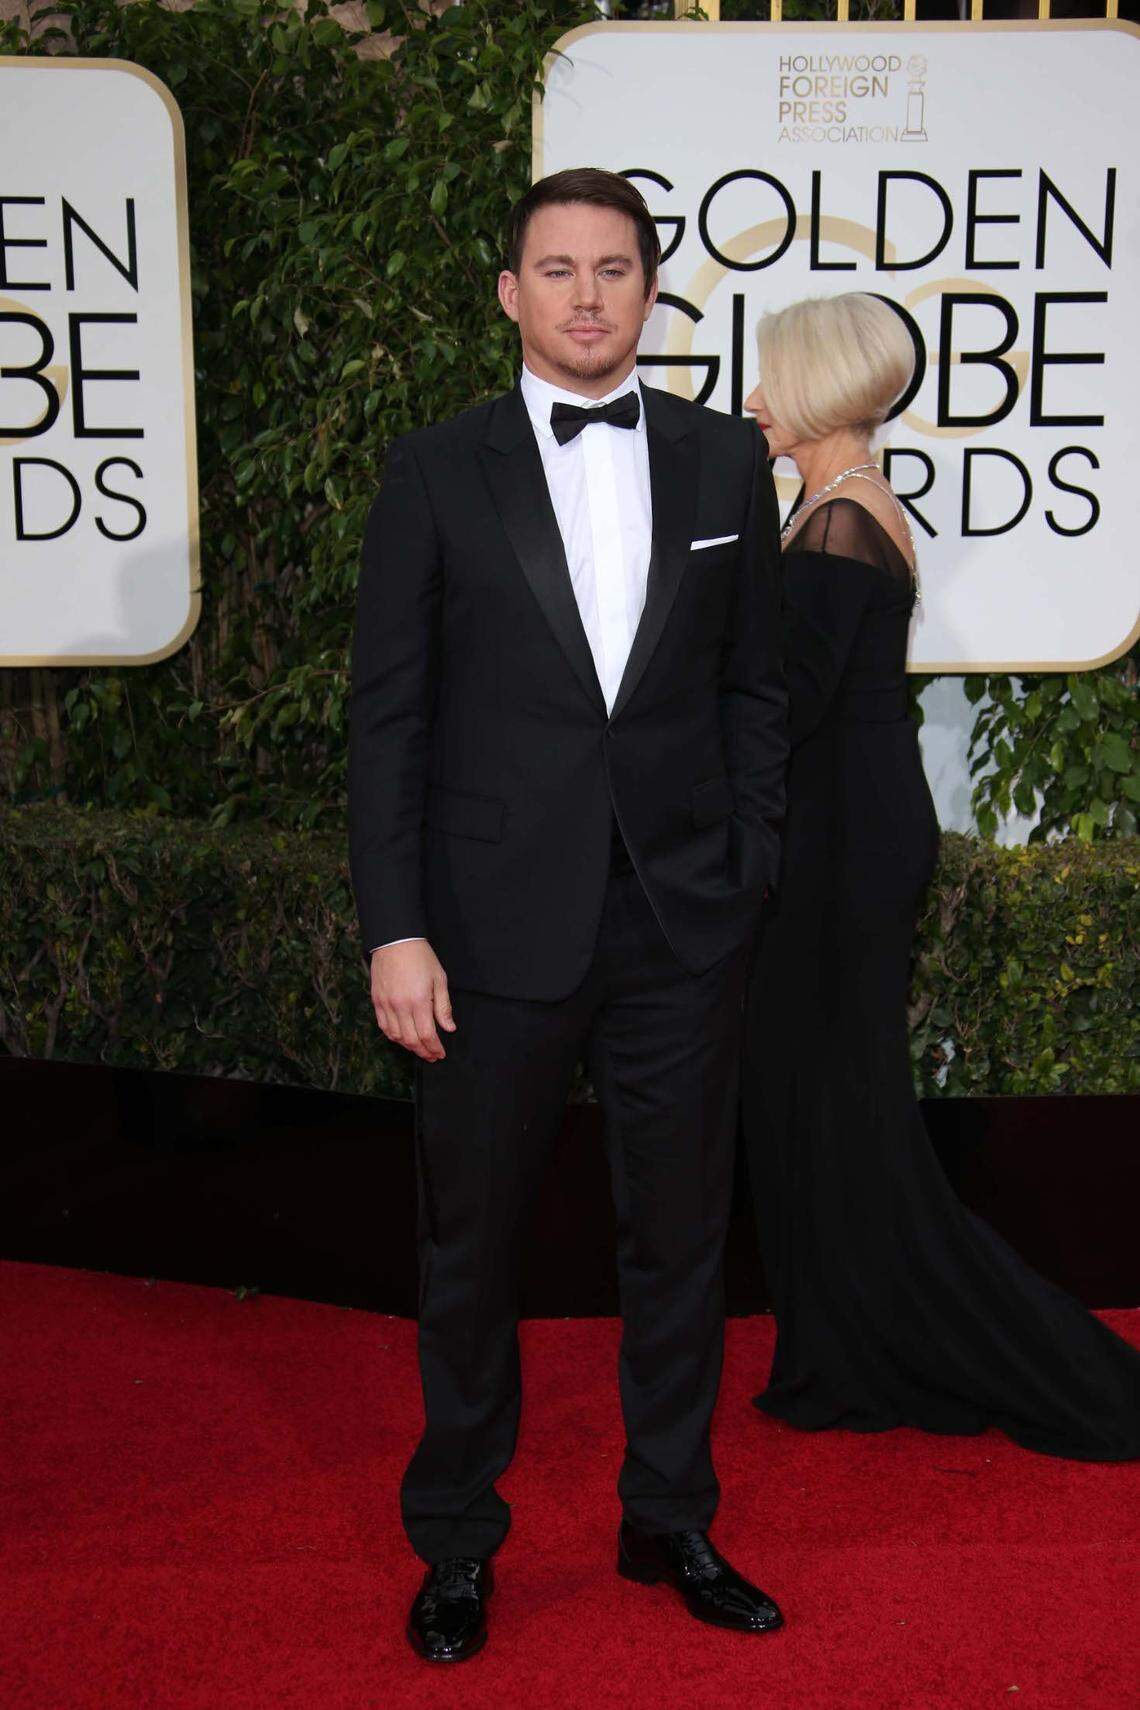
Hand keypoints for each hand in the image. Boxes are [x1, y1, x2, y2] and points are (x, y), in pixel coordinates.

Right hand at [370, 940, 454, 1061]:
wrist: (396, 941)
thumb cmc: (421, 957)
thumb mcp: (439, 979)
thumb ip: (443, 1006)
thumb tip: (449, 1028)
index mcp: (419, 1001)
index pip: (427, 1034)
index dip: (434, 1048)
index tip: (440, 1053)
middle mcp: (400, 1006)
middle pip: (411, 1040)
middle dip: (423, 1051)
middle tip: (432, 1056)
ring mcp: (386, 1004)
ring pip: (396, 1036)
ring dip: (408, 1046)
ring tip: (419, 1048)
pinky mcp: (377, 1001)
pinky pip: (384, 1026)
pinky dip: (393, 1036)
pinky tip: (402, 1038)